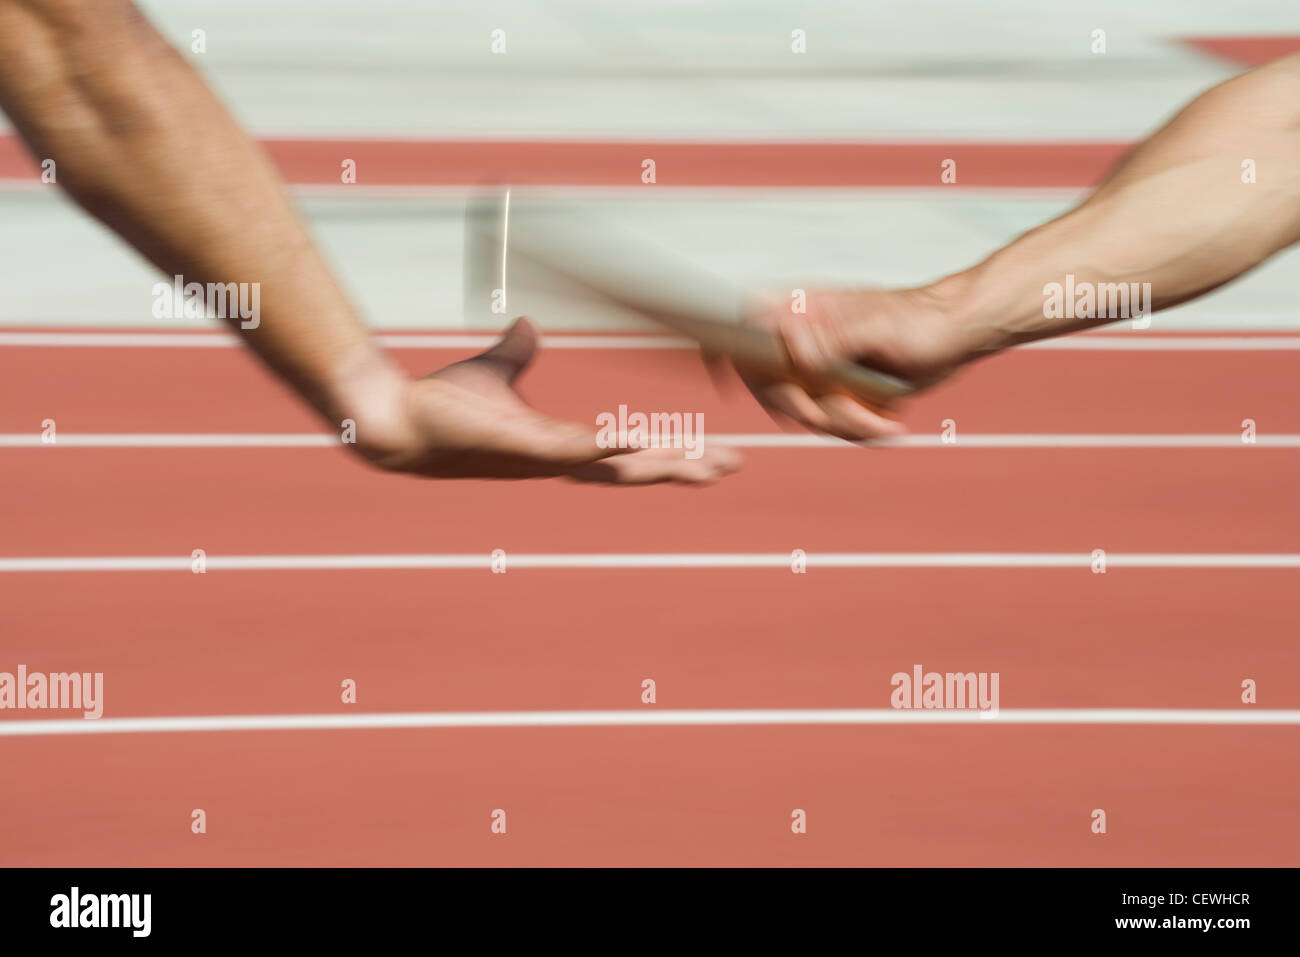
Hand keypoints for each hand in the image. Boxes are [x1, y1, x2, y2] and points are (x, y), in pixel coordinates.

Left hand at [348, 317, 740, 483]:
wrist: (396, 419)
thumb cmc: (441, 404)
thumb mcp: (494, 372)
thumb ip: (516, 353)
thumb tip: (526, 328)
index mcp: (557, 445)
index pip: (625, 454)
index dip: (666, 452)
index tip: (704, 451)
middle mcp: (558, 460)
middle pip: (638, 470)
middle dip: (687, 468)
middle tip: (732, 466)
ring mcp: (547, 459)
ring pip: (624, 467)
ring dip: (669, 465)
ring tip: (711, 464)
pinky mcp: (531, 449)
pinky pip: (587, 450)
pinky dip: (620, 448)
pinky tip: (652, 444)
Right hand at [733, 286, 975, 440]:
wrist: (958, 333)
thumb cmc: (918, 319)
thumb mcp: (876, 327)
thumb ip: (834, 338)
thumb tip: (795, 349)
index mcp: (804, 313)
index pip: (748, 328)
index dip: (726, 350)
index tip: (717, 369)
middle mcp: (805, 343)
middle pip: (773, 387)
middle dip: (807, 412)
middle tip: (848, 416)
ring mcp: (821, 370)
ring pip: (806, 413)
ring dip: (845, 425)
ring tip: (885, 423)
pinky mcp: (840, 393)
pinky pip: (832, 423)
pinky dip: (859, 431)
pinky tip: (889, 425)